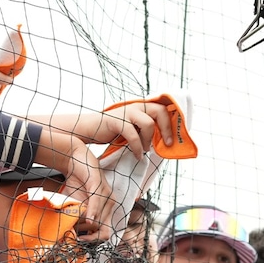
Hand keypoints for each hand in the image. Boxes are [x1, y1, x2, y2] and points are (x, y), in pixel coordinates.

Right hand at [58, 102, 173, 158]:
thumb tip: (164, 142)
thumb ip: (146, 130)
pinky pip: (133, 134)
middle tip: (167, 144)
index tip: (173, 139)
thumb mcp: (134, 129)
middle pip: (160, 111)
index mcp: (142, 108)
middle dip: (167, 129)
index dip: (171, 121)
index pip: (163, 108)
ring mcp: (126, 112)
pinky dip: (137, 148)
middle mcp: (136, 107)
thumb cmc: (113, 132)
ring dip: (149, 140)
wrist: (90, 130)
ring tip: (145, 150)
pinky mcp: (116, 120)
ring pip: (148, 123)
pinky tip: (137, 156)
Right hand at [58, 136, 114, 241]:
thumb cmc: (76, 183)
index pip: (105, 234)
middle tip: (75, 234)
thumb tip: (72, 236)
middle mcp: (110, 203)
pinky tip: (87, 220)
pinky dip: (93, 213)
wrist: (73, 160)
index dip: (94, 241)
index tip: (80, 241)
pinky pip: (97, 203)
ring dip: (86, 226)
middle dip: (89, 236)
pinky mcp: (98, 185)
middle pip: (104, 231)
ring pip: (100, 220)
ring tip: (74, 225)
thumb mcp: (76, 204)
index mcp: (106, 209)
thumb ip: (77, 217)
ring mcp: (106, 194)